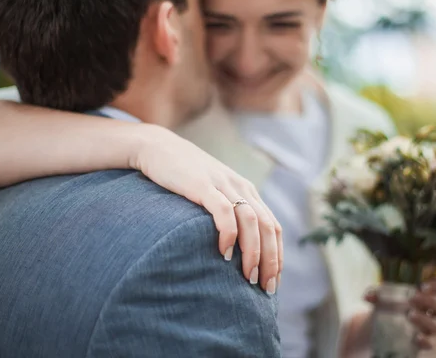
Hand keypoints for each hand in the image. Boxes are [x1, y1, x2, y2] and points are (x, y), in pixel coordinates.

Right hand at [131, 125, 282, 293]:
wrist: (158, 147)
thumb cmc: (184, 176)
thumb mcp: (213, 193)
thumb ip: (227, 212)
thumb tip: (234, 249)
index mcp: (246, 191)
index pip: (273, 226)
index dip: (277, 255)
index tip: (273, 281)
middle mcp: (240, 187)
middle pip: (267, 227)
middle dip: (270, 260)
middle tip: (265, 287)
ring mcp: (222, 184)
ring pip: (251, 221)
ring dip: (253, 251)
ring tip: (248, 276)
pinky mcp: (202, 184)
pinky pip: (223, 210)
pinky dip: (228, 233)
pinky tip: (224, 252)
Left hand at [365, 276, 435, 349]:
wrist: (381, 327)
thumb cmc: (388, 305)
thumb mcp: (382, 297)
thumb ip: (376, 294)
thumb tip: (367, 296)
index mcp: (427, 294)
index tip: (423, 285)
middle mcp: (433, 311)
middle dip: (431, 301)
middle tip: (413, 298)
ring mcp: (430, 327)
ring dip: (426, 320)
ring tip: (410, 315)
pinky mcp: (425, 342)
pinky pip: (432, 343)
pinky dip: (426, 341)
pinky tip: (417, 338)